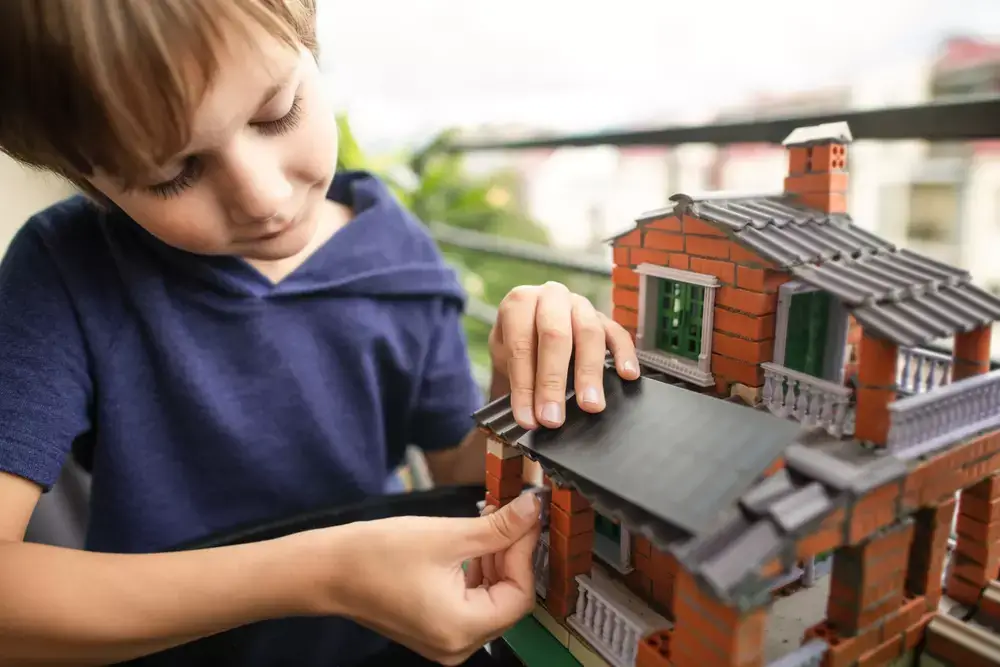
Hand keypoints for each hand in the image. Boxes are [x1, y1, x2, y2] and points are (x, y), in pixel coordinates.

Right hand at [323, 492, 541, 664]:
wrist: (327, 569)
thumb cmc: (378, 554)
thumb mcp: (447, 535)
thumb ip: (498, 527)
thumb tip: (533, 509)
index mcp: (463, 629)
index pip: (519, 595)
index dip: (525, 553)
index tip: (527, 518)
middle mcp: (458, 646)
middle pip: (508, 600)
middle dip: (511, 556)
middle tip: (512, 516)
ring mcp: (445, 641)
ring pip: (491, 600)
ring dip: (495, 562)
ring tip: (490, 524)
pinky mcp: (434, 629)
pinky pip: (471, 604)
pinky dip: (477, 574)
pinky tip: (473, 544)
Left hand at [489, 281, 638, 428]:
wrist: (531, 330)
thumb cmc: (517, 347)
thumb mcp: (504, 359)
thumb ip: (516, 382)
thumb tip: (529, 417)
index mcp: (519, 302)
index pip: (521, 343)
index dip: (523, 385)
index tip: (527, 418)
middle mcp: (551, 297)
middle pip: (555, 335)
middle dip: (553, 381)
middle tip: (553, 417)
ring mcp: (580, 305)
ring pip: (589, 333)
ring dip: (589, 373)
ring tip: (590, 405)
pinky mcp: (604, 318)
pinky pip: (618, 333)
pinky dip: (624, 354)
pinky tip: (627, 375)